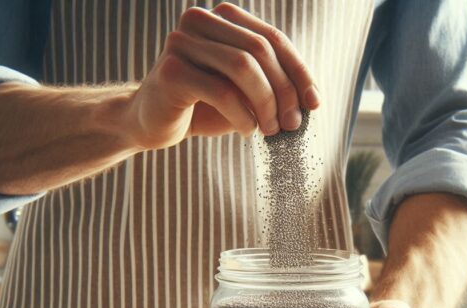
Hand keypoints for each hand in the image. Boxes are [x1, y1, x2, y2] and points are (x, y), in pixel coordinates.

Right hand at [126, 3, 318, 149]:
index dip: (299, 72)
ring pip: (243, 67)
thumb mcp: (246, 91)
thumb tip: (311, 99)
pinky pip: (222, 91)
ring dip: (266, 103)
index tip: (314, 103)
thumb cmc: (205, 106)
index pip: (273, 39)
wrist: (152, 123)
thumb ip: (273, 83)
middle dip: (285, 90)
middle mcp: (200, 20)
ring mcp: (181, 42)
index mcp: (222, 17)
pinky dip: (243, 116)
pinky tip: (247, 130)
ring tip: (270, 129)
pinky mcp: (171, 71)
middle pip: (260, 50)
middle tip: (293, 124)